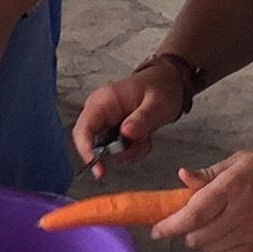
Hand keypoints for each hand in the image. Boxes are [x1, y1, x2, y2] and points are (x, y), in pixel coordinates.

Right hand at [73, 58, 190, 165]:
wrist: (168, 84)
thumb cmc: (160, 87)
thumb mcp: (157, 103)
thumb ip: (142, 118)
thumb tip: (126, 133)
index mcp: (104, 101)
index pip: (84, 128)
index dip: (86, 149)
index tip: (98, 167)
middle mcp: (101, 112)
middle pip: (93, 143)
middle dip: (116, 152)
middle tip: (135, 148)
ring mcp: (107, 123)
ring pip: (108, 151)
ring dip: (129, 151)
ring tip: (146, 137)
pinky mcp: (115, 131)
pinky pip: (118, 150)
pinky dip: (134, 150)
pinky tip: (145, 138)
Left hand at [151, 148, 252, 251]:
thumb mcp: (242, 159)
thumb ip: (211, 173)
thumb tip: (183, 178)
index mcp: (232, 188)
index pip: (193, 214)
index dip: (170, 225)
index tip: (156, 230)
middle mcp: (238, 214)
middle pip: (197, 237)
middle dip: (186, 231)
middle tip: (191, 219)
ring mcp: (251, 235)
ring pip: (210, 250)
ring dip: (202, 240)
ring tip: (212, 225)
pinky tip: (226, 238)